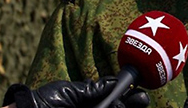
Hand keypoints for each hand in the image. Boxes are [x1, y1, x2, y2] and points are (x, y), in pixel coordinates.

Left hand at [3, 77, 149, 107]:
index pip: (114, 98)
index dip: (128, 95)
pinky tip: (119, 107)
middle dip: (132, 103)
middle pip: (120, 107)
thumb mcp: (71, 91)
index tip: (139, 92)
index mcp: (90, 101)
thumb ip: (94, 88)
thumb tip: (114, 82)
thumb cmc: (45, 102)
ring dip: (124, 107)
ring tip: (128, 103)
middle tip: (142, 99)